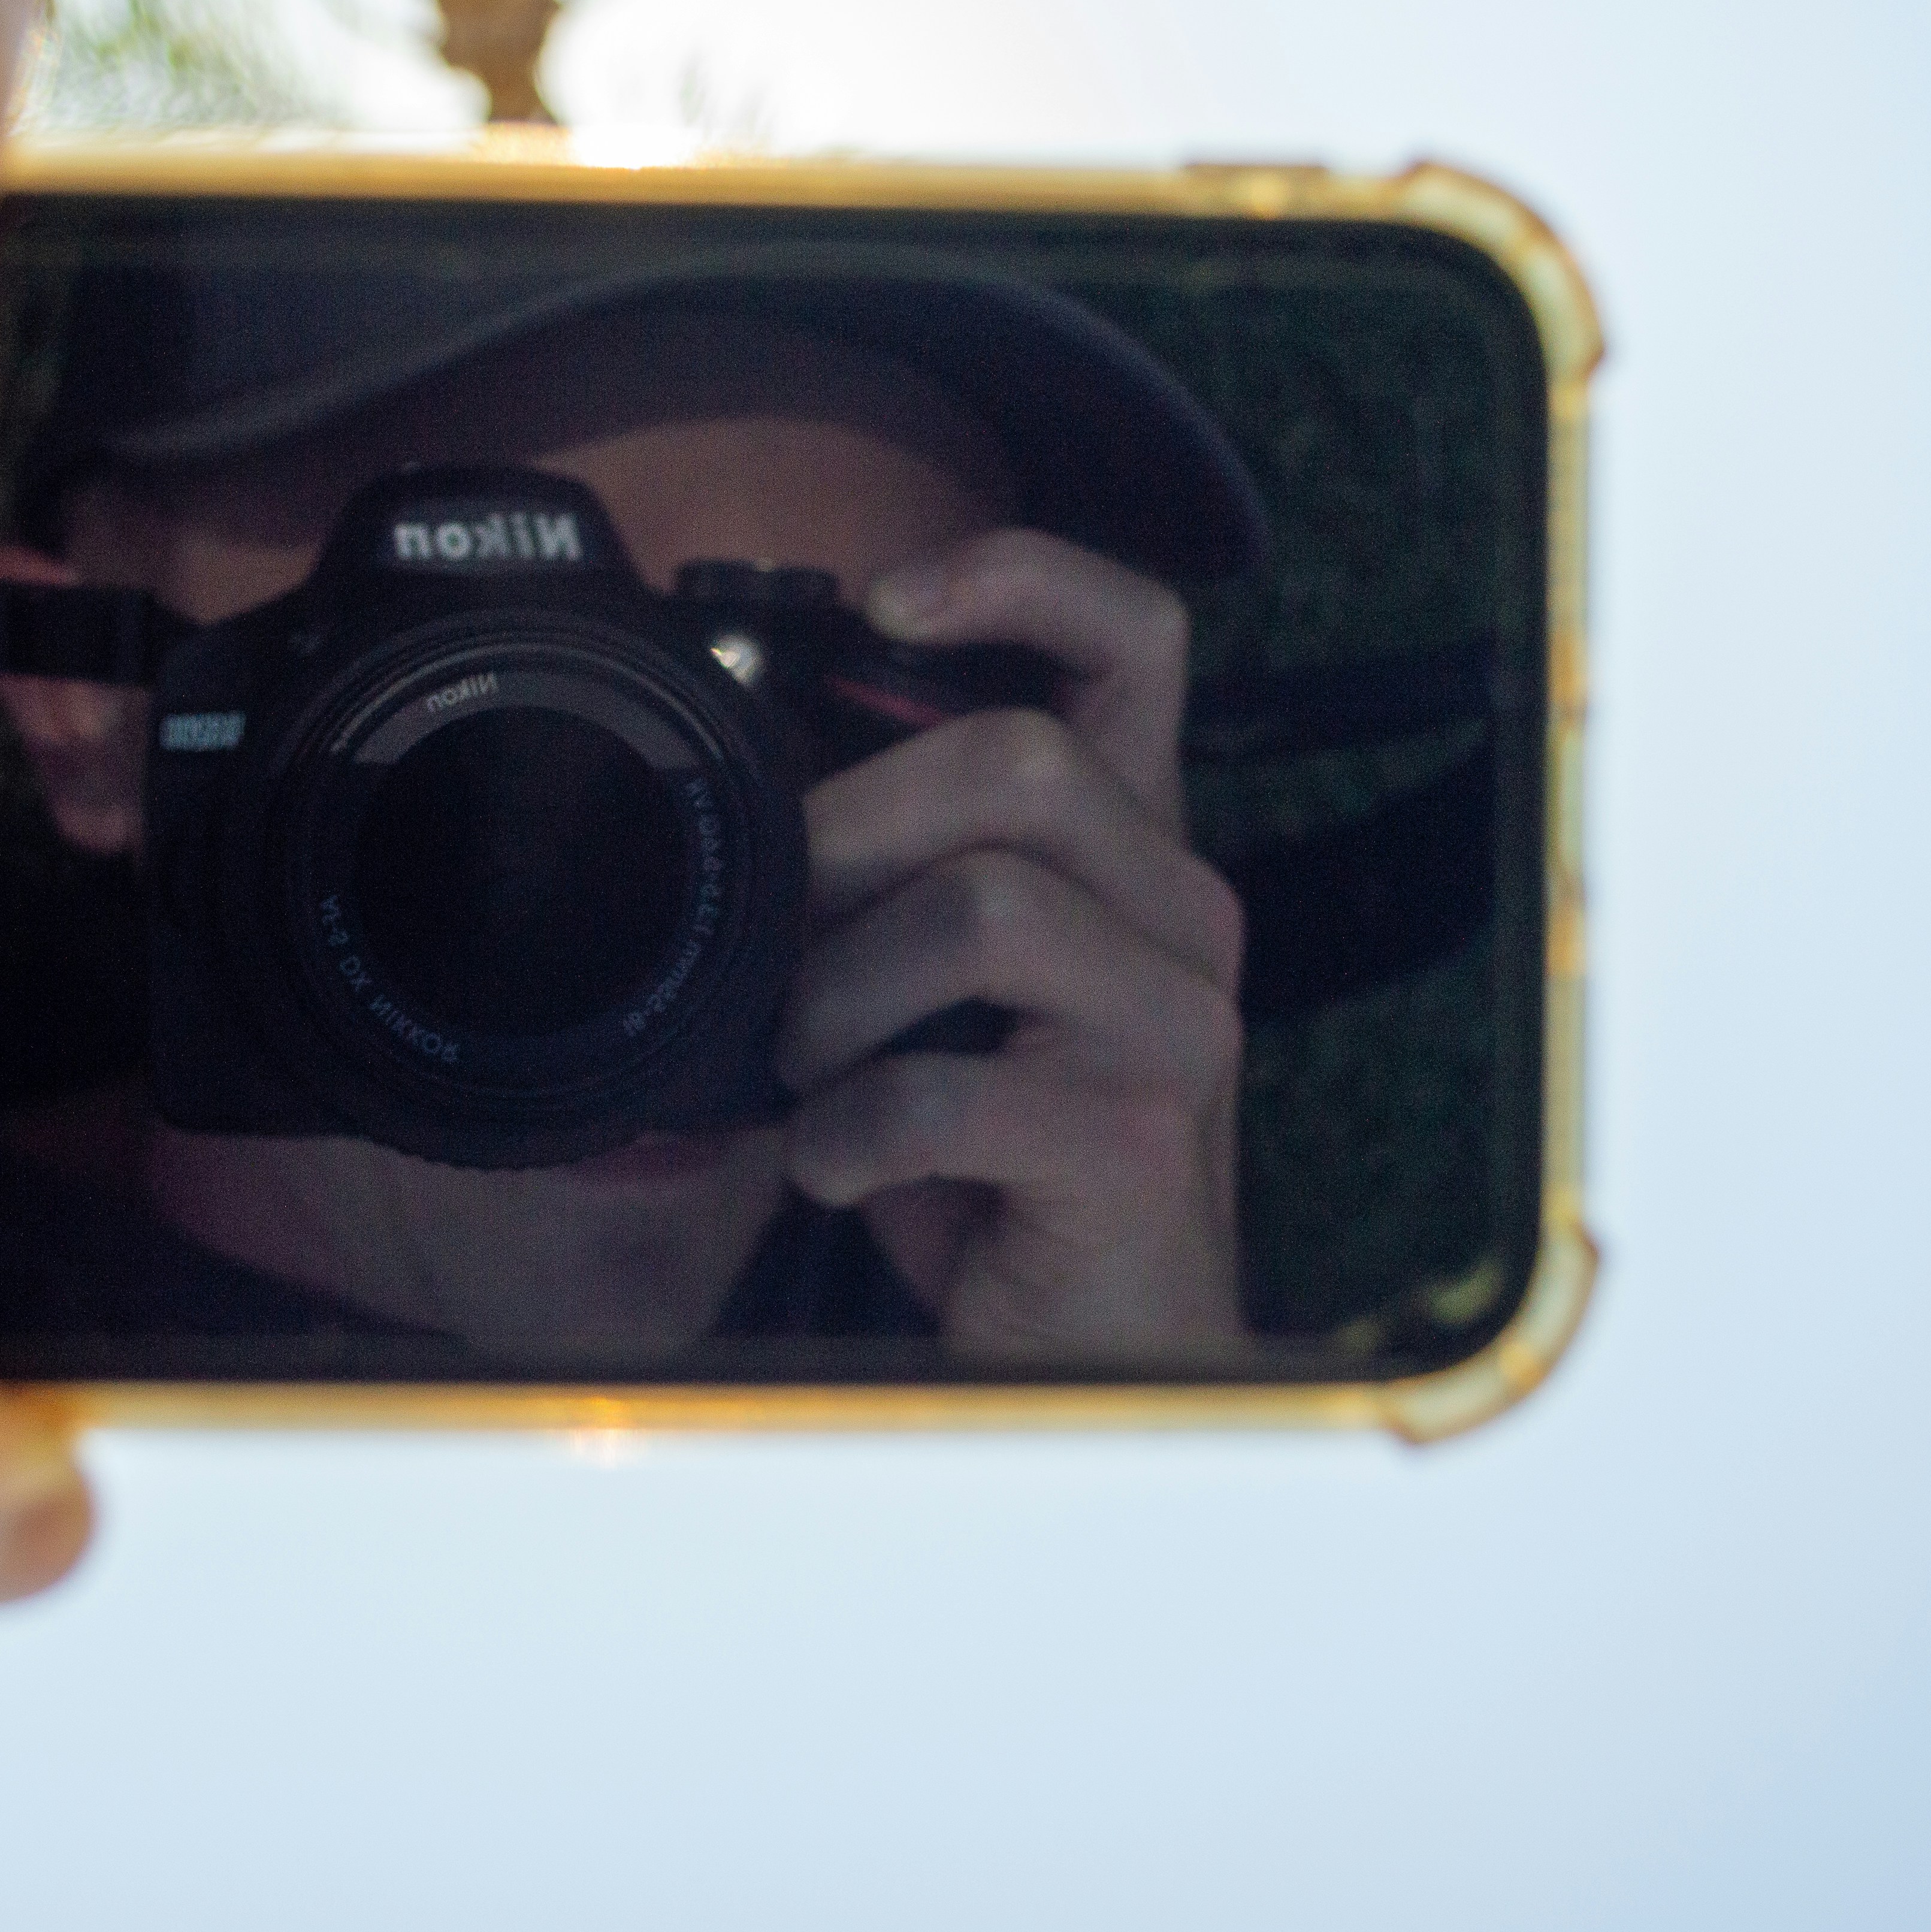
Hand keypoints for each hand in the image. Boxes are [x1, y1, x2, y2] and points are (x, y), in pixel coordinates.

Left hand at [775, 530, 1248, 1358]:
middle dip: (852, 835)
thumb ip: (895, 886)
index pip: (1134, 641)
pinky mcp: (1139, 1139)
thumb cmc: (999, 1171)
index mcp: (1135, 854)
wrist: (1089, 1353)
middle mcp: (1183, 914)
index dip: (1019, 578)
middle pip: (1019, 763)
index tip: (883, 601)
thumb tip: (747, 807)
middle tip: (783, 937)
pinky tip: (843, 1170)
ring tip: (809, 1072)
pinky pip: (945, 1091)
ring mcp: (1177, 1025)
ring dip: (838, 996)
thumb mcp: (944, 1000)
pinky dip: (848, 1138)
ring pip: (981, 909)